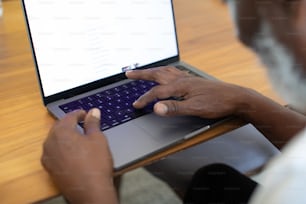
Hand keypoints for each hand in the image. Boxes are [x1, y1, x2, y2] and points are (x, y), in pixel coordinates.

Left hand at [41, 108, 117, 203]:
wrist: (90, 191)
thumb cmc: (95, 164)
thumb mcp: (98, 139)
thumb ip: (93, 123)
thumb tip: (93, 112)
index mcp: (61, 132)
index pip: (69, 117)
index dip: (79, 113)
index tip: (86, 114)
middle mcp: (50, 143)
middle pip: (59, 127)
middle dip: (71, 123)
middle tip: (83, 123)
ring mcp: (48, 157)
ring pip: (55, 140)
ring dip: (65, 136)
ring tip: (79, 137)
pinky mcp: (49, 168)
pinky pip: (54, 152)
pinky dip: (62, 148)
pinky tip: (73, 152)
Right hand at [126, 66, 248, 118]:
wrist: (235, 98)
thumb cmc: (217, 103)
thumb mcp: (194, 109)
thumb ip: (174, 108)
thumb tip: (155, 107)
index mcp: (180, 86)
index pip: (157, 92)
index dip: (145, 99)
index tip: (136, 105)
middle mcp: (182, 79)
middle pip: (157, 74)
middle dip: (141, 74)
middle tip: (129, 73)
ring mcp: (188, 79)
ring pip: (165, 71)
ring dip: (152, 71)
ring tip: (144, 71)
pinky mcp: (193, 80)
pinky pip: (174, 72)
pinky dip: (165, 72)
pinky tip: (167, 74)